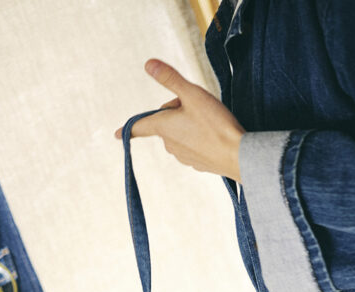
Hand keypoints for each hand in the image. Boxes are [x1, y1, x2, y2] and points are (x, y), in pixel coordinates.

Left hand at [114, 59, 244, 182]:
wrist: (237, 155)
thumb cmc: (215, 124)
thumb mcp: (192, 94)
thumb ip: (170, 79)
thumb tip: (149, 64)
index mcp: (164, 127)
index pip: (140, 126)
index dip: (128, 129)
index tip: (116, 135)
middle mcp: (170, 145)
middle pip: (167, 122)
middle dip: (180, 112)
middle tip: (200, 110)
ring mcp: (183, 157)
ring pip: (181, 134)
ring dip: (191, 125)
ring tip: (210, 124)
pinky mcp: (197, 164)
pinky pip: (193, 146)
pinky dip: (201, 139)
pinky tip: (215, 137)